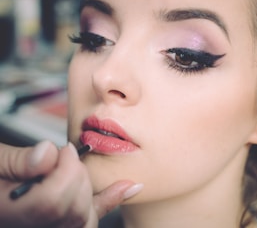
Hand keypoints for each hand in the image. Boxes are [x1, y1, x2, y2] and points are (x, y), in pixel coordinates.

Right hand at [0, 141, 141, 227]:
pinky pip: (92, 216)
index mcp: (14, 215)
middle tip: (63, 157)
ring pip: (86, 217)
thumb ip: (17, 160)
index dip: (66, 170)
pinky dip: (110, 199)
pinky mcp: (64, 223)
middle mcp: (36, 227)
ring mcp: (52, 227)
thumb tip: (48, 153)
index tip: (64, 150)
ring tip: (74, 170)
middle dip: (76, 174)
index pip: (54, 201)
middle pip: (75, 208)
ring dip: (88, 187)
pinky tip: (127, 187)